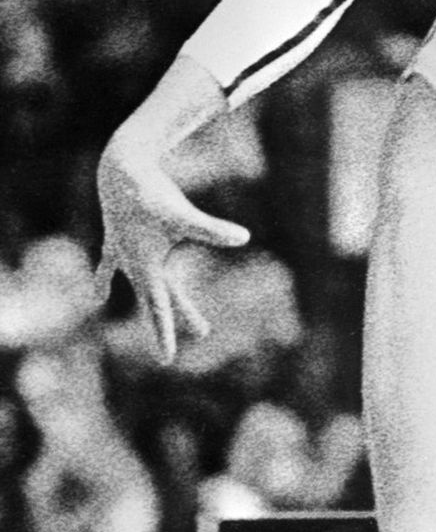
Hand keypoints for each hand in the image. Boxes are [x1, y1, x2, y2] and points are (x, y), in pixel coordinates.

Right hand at [96, 136, 249, 361]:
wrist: (120, 170)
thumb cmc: (150, 194)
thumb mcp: (182, 215)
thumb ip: (211, 229)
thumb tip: (243, 238)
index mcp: (147, 268)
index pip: (158, 309)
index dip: (163, 334)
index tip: (166, 361)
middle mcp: (135, 265)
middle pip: (161, 300)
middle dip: (181, 316)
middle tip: (204, 332)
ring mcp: (128, 254)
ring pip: (152, 285)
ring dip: (168, 301)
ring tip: (196, 320)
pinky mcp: (123, 241)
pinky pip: (114, 266)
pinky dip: (106, 279)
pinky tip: (96, 297)